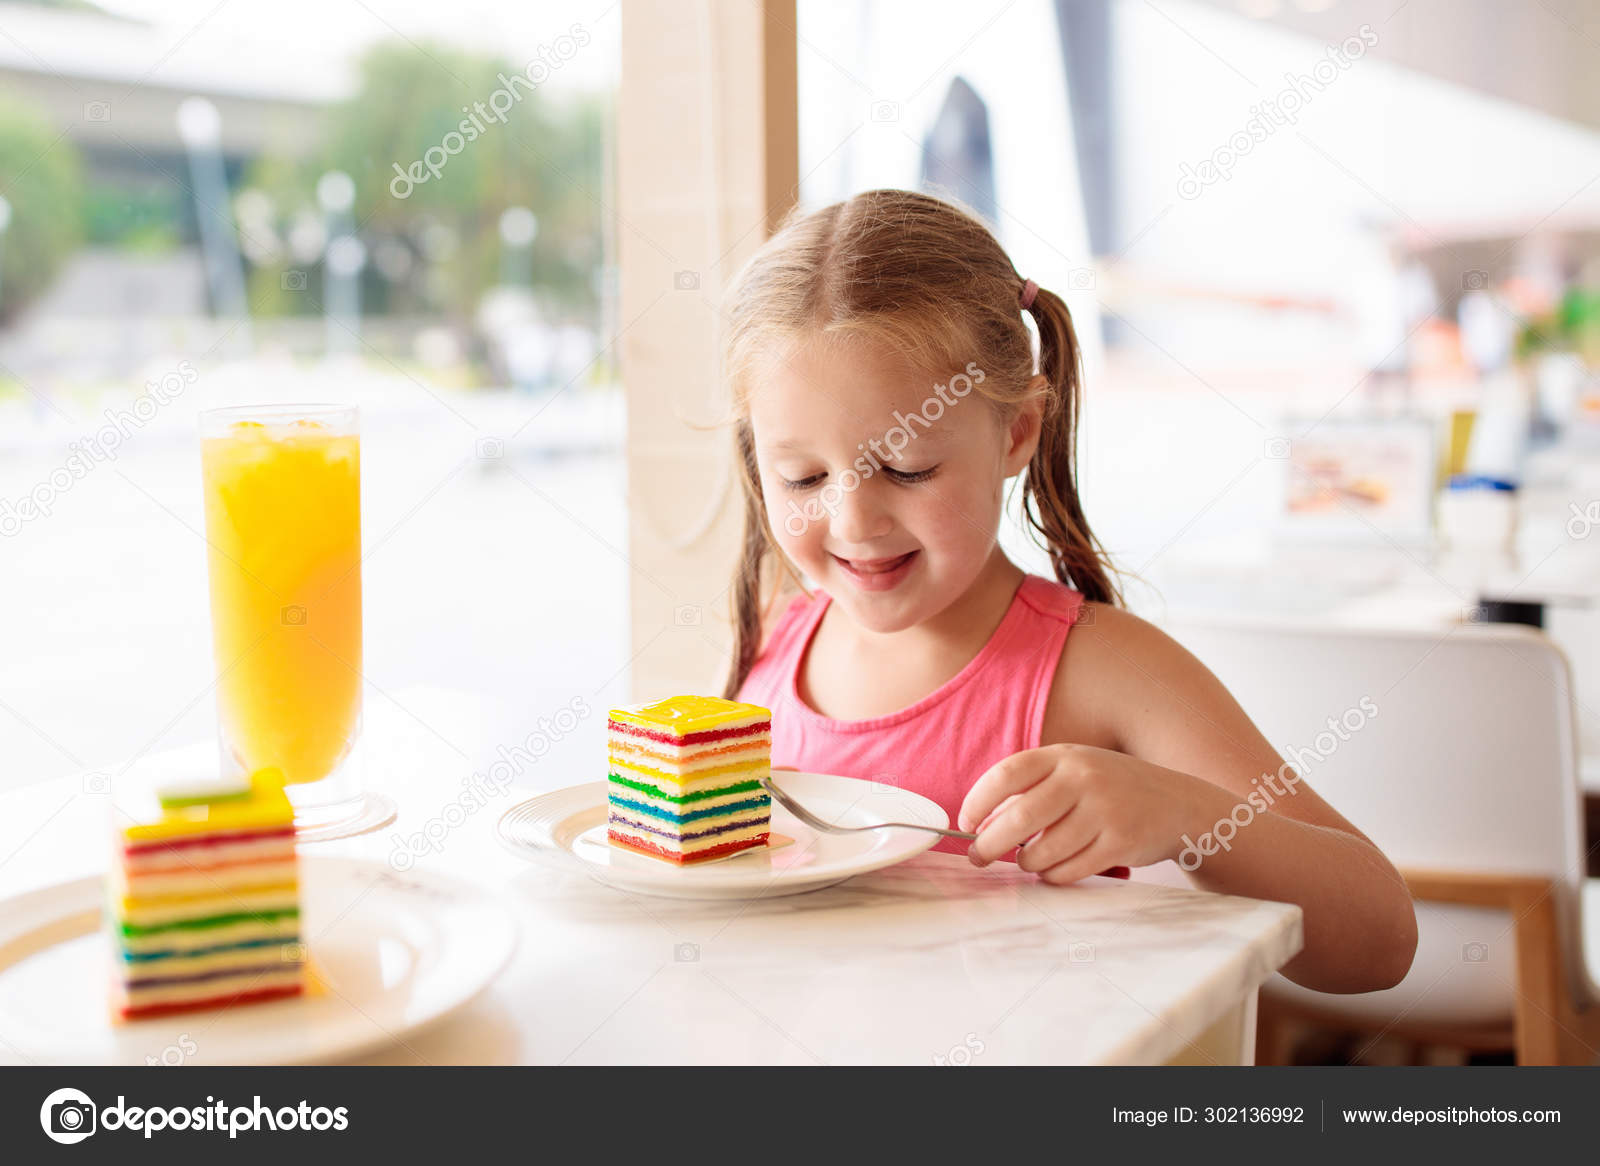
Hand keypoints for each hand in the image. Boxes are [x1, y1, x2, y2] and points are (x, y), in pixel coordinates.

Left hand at [958, 744, 1221, 884]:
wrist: (1178, 804)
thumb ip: (1035, 786)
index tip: (966, 823)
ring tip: (1027, 861)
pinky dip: (1053, 876)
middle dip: (989, 844)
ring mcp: (1103, 810)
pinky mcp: (1119, 843)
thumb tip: (984, 821)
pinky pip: (1068, 870)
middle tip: (978, 856)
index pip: (1007, 774)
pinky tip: (1055, 870)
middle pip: (1019, 817)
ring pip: (1042, 851)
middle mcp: (1083, 778)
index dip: (978, 801)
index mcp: (1065, 756)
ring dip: (1026, 863)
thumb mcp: (1076, 769)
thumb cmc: (1113, 789)